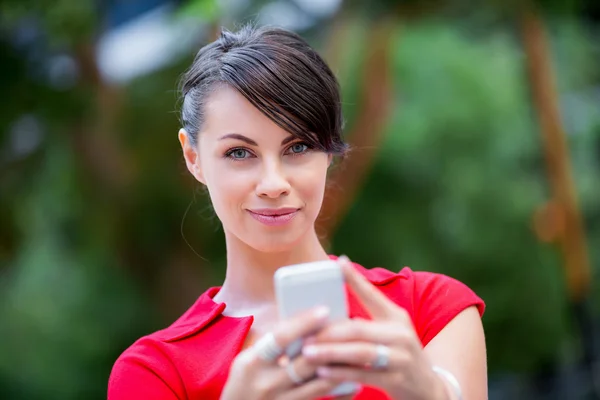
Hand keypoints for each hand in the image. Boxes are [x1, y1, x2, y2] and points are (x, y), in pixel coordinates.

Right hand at [220, 306, 347, 399]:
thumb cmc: (245, 383)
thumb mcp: (248, 361)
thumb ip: (272, 345)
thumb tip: (306, 322)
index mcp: (251, 363)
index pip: (280, 337)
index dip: (303, 322)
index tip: (324, 310)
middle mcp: (265, 384)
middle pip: (306, 362)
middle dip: (331, 345)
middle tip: (352, 331)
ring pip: (320, 385)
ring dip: (341, 369)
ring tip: (358, 354)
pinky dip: (339, 393)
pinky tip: (352, 383)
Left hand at [300, 256, 447, 399]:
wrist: (428, 388)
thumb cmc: (398, 356)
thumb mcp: (390, 333)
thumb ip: (366, 323)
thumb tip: (327, 312)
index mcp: (395, 317)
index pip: (372, 295)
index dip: (355, 279)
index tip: (339, 263)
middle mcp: (400, 334)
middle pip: (359, 328)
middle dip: (329, 331)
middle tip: (304, 333)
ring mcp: (401, 357)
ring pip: (360, 352)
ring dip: (331, 352)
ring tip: (308, 352)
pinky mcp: (398, 379)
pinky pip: (365, 375)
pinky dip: (342, 373)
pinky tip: (323, 372)